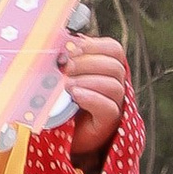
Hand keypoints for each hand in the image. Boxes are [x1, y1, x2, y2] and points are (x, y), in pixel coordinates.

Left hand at [59, 34, 131, 167]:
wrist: (64, 133)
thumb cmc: (62, 101)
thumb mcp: (61, 76)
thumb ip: (64, 60)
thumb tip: (57, 40)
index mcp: (105, 68)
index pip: (113, 49)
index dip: (94, 45)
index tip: (72, 47)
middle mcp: (115, 83)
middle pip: (114, 66)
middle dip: (87, 62)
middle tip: (64, 66)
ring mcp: (115, 103)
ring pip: (114, 85)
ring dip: (88, 80)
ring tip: (66, 84)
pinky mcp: (109, 121)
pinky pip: (109, 107)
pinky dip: (91, 98)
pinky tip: (75, 95)